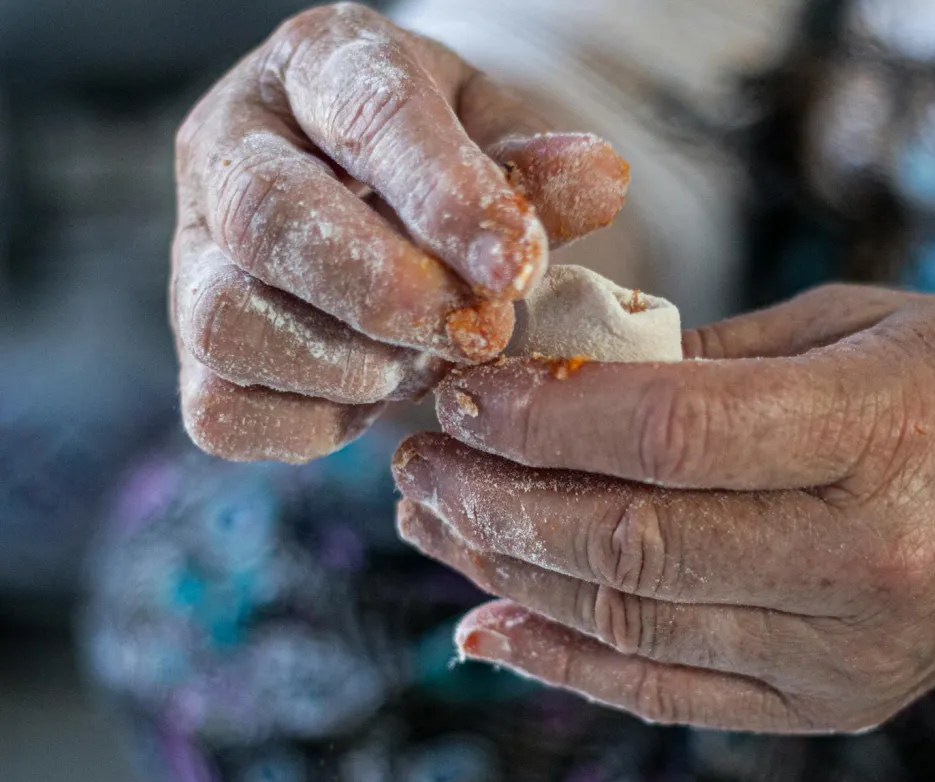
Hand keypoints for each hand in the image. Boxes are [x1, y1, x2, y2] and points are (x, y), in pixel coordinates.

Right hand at [171, 2, 628, 462]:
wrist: (379, 210)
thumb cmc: (445, 167)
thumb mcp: (502, 140)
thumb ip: (540, 167)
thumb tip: (599, 179)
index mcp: (318, 66)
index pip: (367, 112)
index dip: (444, 195)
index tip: (515, 266)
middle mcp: (231, 151)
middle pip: (267, 217)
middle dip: (387, 291)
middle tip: (478, 333)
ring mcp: (194, 254)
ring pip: (226, 321)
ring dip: (352, 364)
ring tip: (432, 365)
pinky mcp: (194, 351)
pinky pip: (223, 410)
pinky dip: (313, 422)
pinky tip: (376, 397)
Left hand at [393, 284, 934, 732]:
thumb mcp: (854, 324)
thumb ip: (707, 360)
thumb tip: (555, 377)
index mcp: (885, 432)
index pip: (670, 435)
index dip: (542, 416)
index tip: (462, 392)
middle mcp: (872, 559)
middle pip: (633, 543)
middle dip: (499, 500)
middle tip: (421, 461)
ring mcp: (852, 654)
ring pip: (634, 626)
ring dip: (510, 574)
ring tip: (436, 523)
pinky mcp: (833, 706)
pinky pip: (670, 693)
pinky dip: (567, 662)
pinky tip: (491, 623)